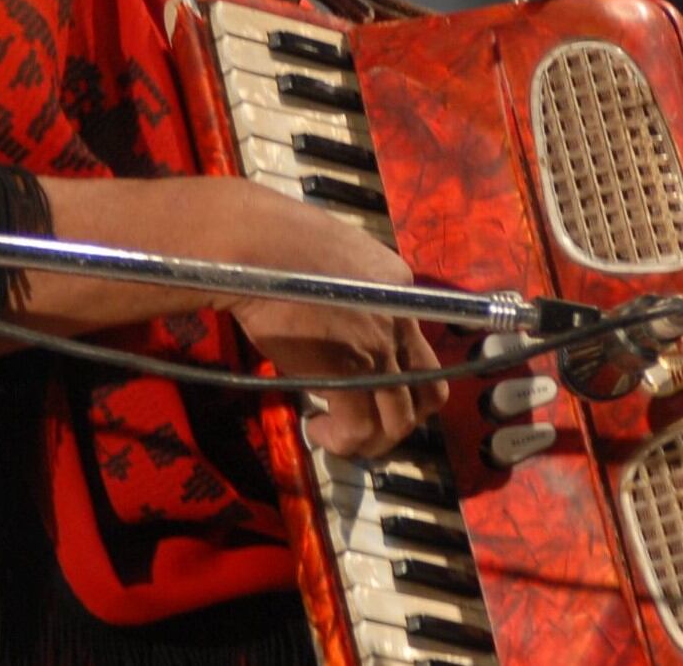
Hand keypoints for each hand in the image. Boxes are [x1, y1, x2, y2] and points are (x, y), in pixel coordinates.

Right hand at [204, 180, 447, 457]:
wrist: (254, 246)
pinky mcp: (351, 373)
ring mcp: (380, 348)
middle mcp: (401, 318)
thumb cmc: (274, 242)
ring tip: (337, 432)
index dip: (399, 377)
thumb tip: (332, 314)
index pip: (421, 346)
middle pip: (428, 390)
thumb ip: (348, 291)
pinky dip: (342, 441)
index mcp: (399, 287)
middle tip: (362, 421)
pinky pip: (361, 428)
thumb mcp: (333, 259)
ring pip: (400, 419)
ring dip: (372, 439)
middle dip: (399, 418)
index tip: (368, 386)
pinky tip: (317, 427)